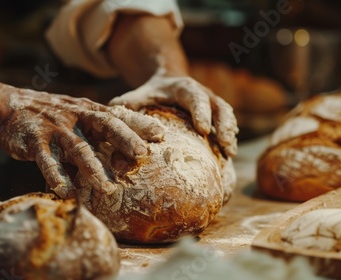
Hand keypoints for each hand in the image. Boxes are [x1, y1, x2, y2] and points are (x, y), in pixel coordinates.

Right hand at [0, 87, 164, 197]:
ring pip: (78, 148)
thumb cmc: (48, 113)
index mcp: (88, 110)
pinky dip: (55, 176)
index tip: (161, 135)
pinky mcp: (34, 141)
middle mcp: (75, 117)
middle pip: (104, 125)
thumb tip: (128, 144)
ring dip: (93, 168)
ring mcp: (54, 129)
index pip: (118, 115)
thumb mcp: (76, 113)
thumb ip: (98, 127)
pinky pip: (46, 160)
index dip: (139, 123)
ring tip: (107, 188)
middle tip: (142, 154)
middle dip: (124, 139)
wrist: (7, 104)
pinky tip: (65, 192)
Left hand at [110, 69, 237, 156]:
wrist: (168, 83)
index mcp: (184, 87)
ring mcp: (212, 103)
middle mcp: (202, 93)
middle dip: (223, 125)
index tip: (203, 129)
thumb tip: (110, 117)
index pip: (195, 97)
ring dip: (230, 133)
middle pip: (219, 106)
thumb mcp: (139, 95)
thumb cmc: (151, 93)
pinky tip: (228, 156)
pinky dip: (229, 138)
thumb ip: (127, 104)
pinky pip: (227, 124)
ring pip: (227, 115)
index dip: (201, 112)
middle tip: (225, 144)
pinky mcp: (216, 115)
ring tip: (230, 153)